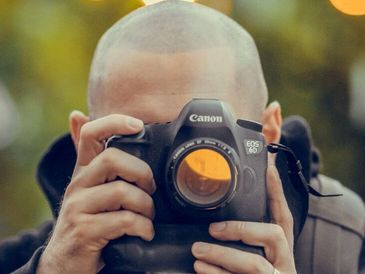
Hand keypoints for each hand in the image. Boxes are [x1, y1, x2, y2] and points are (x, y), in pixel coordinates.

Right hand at [37, 114, 155, 273]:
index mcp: (84, 170)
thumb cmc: (89, 220)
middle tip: (150, 189)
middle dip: (142, 172)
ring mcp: (78, 207)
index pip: (92, 134)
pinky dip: (143, 227)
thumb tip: (76, 115)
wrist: (66, 260)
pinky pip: (124, 220)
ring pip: (122, 191)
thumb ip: (91, 157)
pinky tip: (145, 232)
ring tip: (148, 216)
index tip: (138, 124)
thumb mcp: (89, 187)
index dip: (114, 122)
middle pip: (112, 159)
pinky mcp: (84, 230)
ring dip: (146, 205)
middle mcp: (78, 184)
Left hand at [192, 164, 295, 273]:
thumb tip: (216, 218)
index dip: (277, 193)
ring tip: (197, 254)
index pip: (284, 217)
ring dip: (224, 256)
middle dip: (241, 229)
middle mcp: (285, 264)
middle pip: (274, 236)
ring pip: (256, 265)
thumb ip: (245, 238)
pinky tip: (198, 272)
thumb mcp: (254, 257)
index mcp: (282, 252)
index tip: (268, 169)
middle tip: (213, 228)